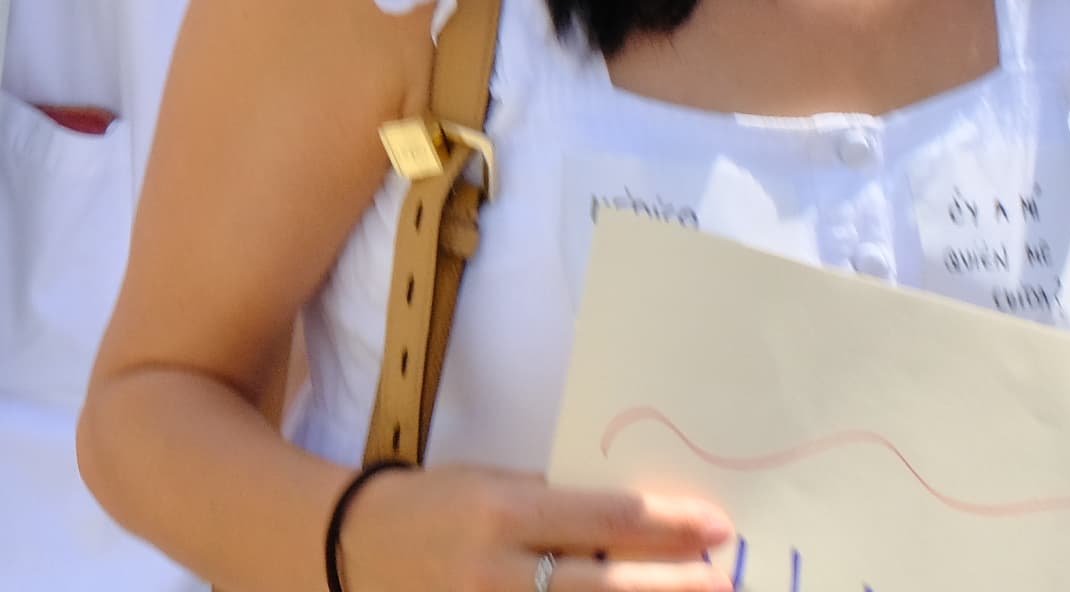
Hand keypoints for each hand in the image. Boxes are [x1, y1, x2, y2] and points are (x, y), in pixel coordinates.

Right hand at [329, 463, 729, 590]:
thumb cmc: (428, 507)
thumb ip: (551, 508)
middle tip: (724, 582)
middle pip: (607, 587)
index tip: (714, 526)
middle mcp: (495, 572)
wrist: (345, 549)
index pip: (603, 518)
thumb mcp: (486, 486)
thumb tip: (632, 528)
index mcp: (499, 513)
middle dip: (674, 587)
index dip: (666, 525)